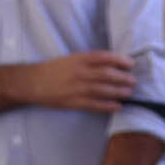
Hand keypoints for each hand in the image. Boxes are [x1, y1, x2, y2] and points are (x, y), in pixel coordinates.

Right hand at [22, 52, 139, 113]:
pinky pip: (94, 104)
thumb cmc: (52, 70)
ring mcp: (76, 88)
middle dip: (122, 77)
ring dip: (118, 92)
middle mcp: (78, 72)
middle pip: (106, 74)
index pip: (103, 57)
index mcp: (77, 59)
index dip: (119, 60)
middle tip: (133, 81)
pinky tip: (118, 107)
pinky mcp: (73, 101)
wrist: (31, 82)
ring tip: (128, 93)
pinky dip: (107, 106)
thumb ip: (87, 61)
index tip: (131, 63)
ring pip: (102, 90)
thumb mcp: (69, 60)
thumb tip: (111, 65)